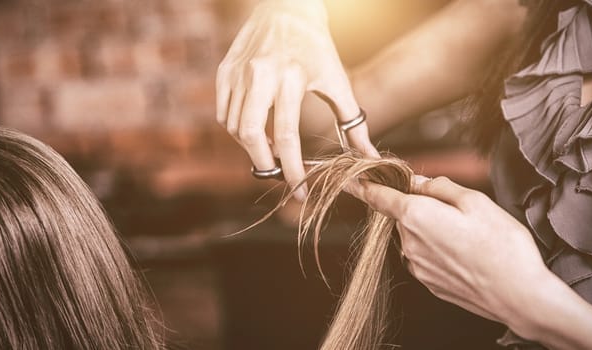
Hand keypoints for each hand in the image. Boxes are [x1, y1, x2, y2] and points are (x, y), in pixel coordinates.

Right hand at [216, 0, 378, 199]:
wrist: (287, 8)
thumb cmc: (317, 46)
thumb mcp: (337, 80)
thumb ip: (353, 121)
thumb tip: (367, 156)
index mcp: (291, 78)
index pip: (287, 136)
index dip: (291, 170)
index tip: (299, 190)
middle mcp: (260, 75)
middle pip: (251, 135)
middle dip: (263, 164)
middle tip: (276, 175)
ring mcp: (238, 73)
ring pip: (234, 126)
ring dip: (251, 147)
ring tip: (270, 150)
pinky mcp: (225, 70)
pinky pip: (224, 112)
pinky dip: (237, 129)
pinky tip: (255, 130)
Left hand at [347, 175, 550, 324]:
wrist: (519, 296)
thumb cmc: (502, 246)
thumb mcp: (476, 201)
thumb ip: (441, 187)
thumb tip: (419, 183)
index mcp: (417, 216)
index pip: (379, 197)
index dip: (362, 185)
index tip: (348, 179)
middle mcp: (410, 243)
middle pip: (405, 215)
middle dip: (423, 207)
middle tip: (460, 211)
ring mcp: (418, 267)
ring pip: (417, 237)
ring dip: (434, 231)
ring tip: (470, 238)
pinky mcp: (430, 284)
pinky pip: (426, 257)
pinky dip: (440, 251)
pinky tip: (467, 255)